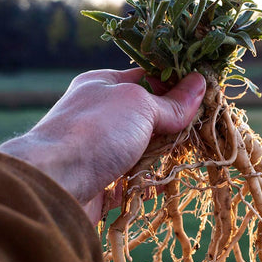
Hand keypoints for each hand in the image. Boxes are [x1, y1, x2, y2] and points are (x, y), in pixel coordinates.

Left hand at [0, 68, 205, 222]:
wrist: (56, 184)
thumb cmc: (95, 131)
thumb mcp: (139, 106)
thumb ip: (171, 102)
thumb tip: (200, 84)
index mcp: (104, 85)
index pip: (149, 77)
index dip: (177, 84)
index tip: (205, 92)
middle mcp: (103, 114)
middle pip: (150, 115)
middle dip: (175, 123)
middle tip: (203, 127)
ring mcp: (103, 147)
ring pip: (146, 146)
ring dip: (166, 153)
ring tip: (190, 155)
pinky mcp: (106, 177)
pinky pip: (137, 175)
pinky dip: (153, 178)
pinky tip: (169, 180)